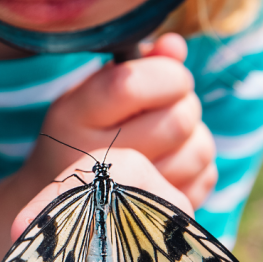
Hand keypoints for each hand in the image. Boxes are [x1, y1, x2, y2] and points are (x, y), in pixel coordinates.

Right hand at [22, 33, 216, 210]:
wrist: (57, 202)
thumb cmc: (82, 131)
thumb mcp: (92, 92)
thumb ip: (134, 64)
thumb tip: (175, 46)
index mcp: (72, 116)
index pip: (130, 85)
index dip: (167, 74)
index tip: (169, 76)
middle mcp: (93, 158)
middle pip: (176, 121)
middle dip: (186, 104)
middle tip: (169, 104)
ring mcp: (125, 194)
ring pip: (198, 151)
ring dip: (196, 134)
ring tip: (169, 133)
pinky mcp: (156, 215)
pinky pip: (205, 177)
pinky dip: (200, 164)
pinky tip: (171, 161)